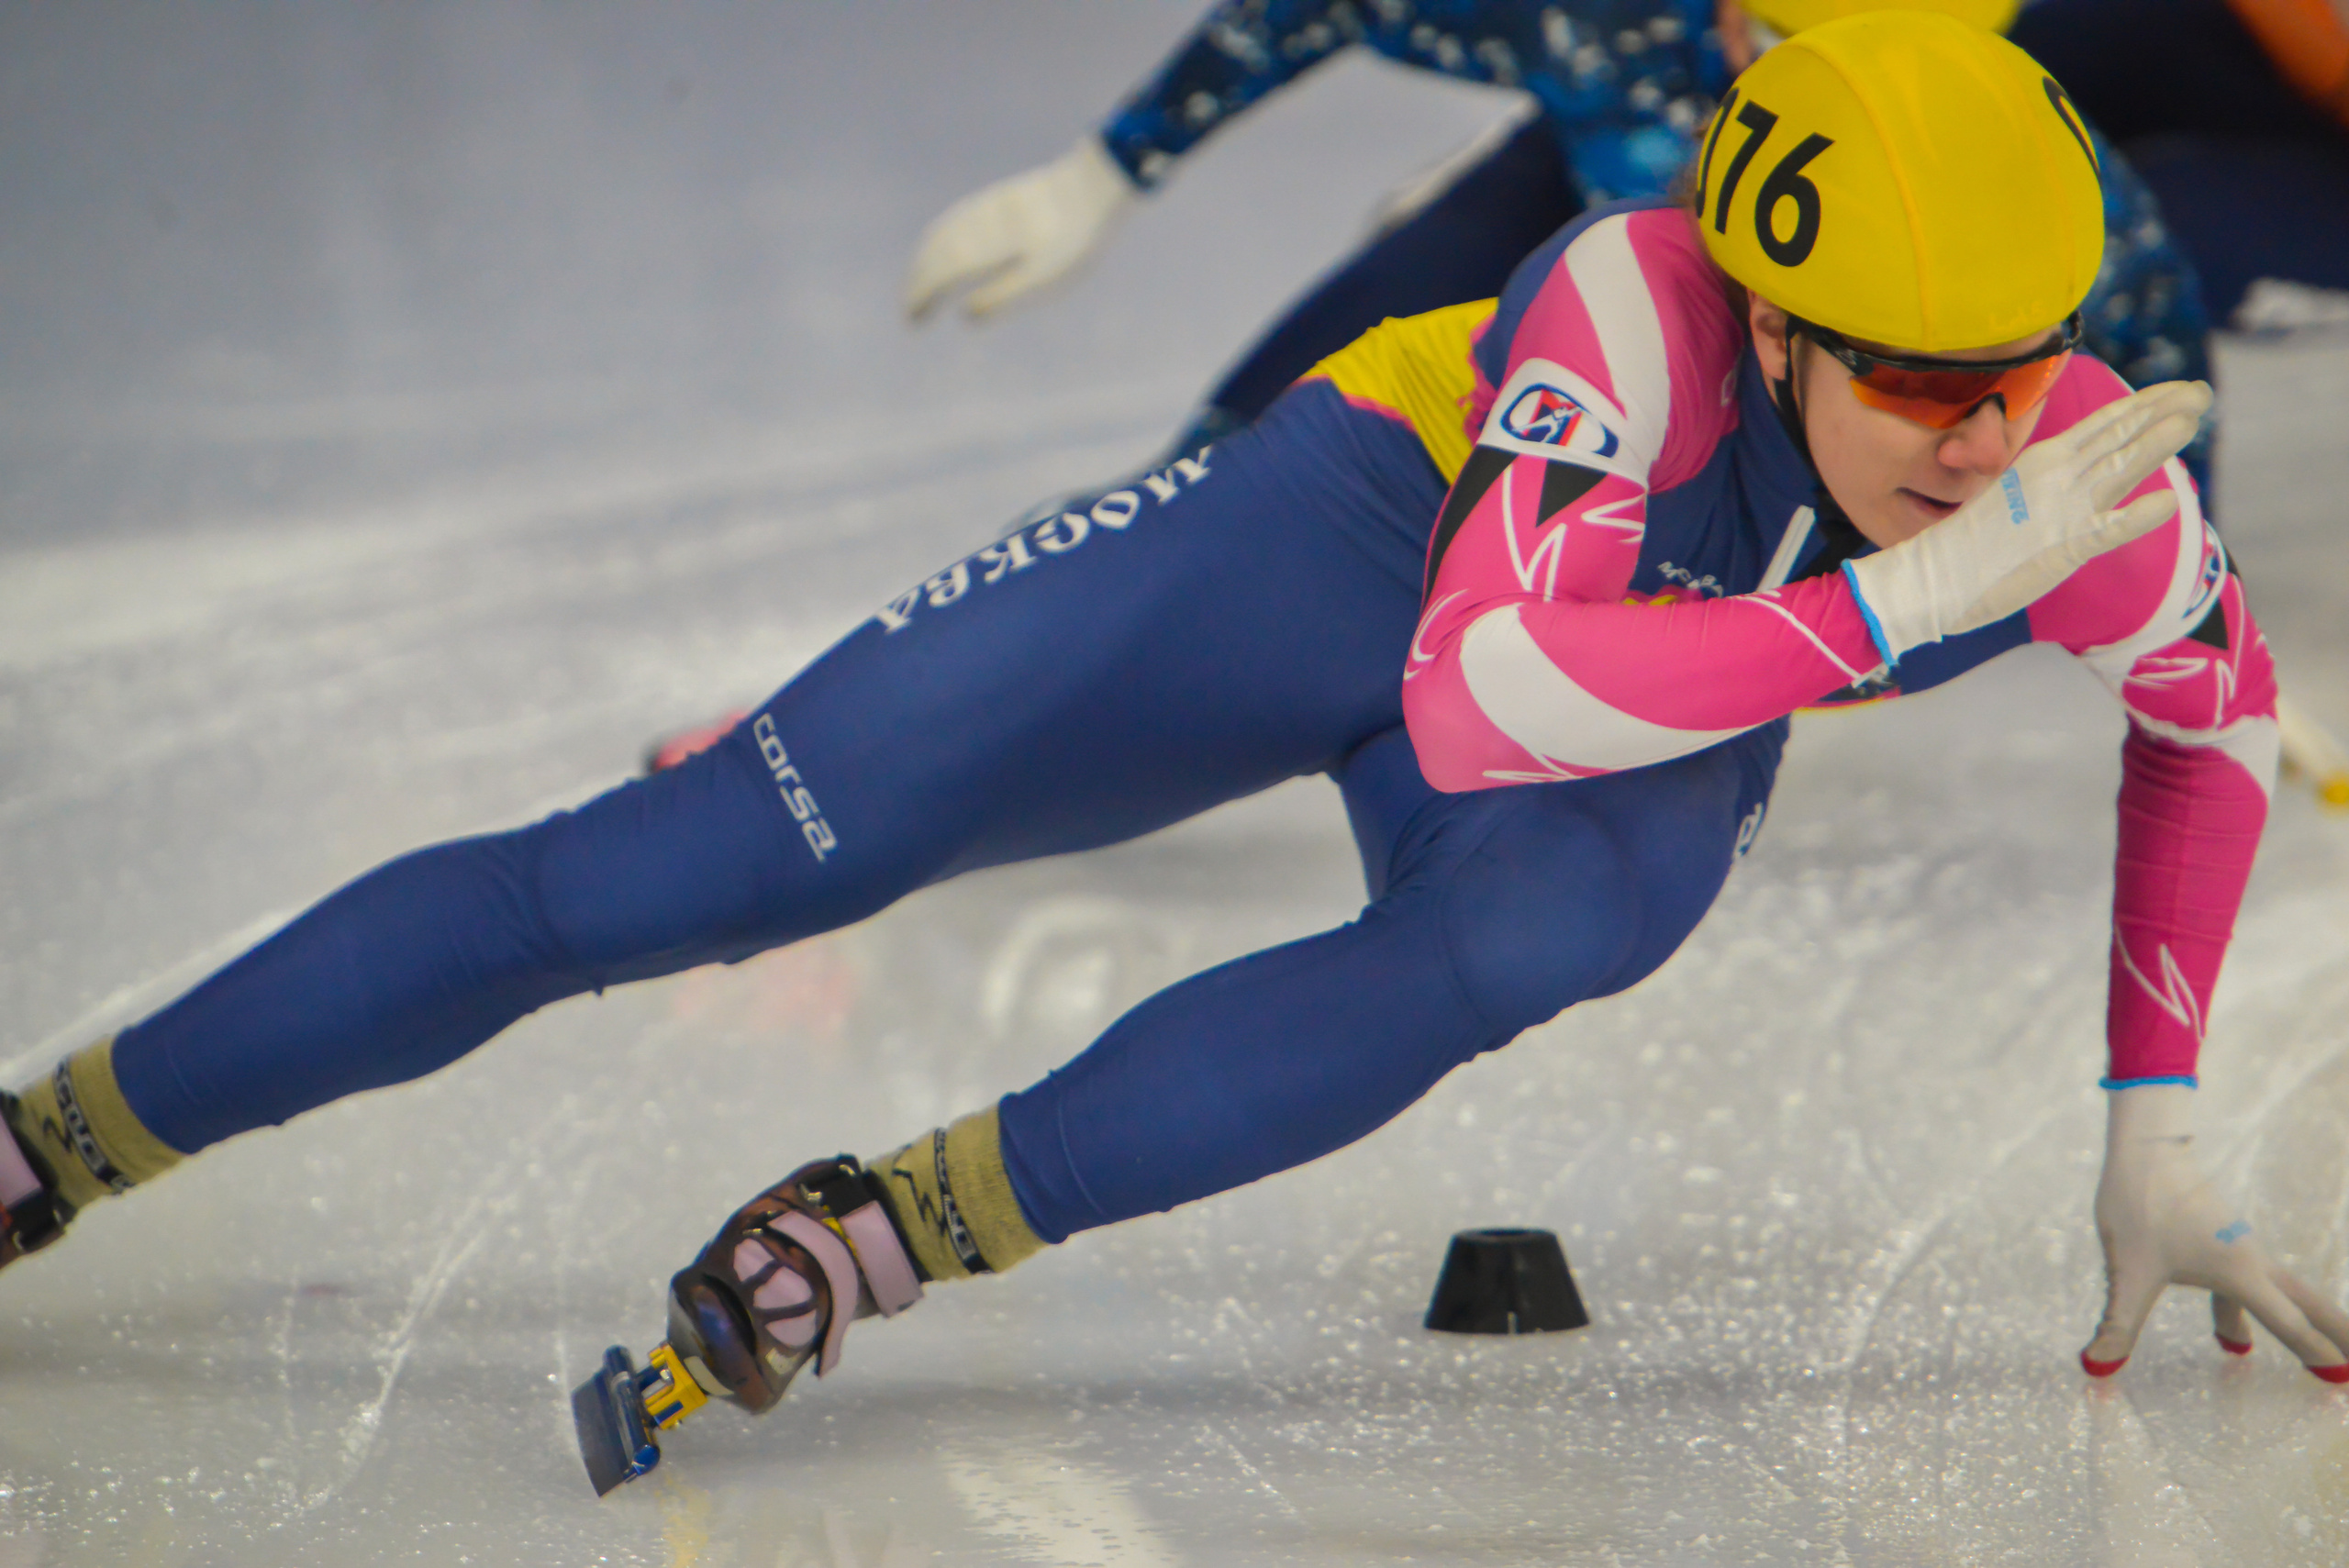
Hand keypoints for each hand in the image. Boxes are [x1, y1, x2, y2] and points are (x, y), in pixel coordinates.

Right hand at [904, 136, 1137, 321]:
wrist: (1091, 184)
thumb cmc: (1073, 239)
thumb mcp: (1044, 276)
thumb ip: (1002, 295)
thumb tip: (965, 317)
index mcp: (986, 245)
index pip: (940, 273)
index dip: (922, 296)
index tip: (912, 320)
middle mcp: (976, 224)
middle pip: (934, 255)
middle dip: (917, 284)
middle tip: (911, 314)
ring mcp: (983, 209)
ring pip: (940, 235)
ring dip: (923, 263)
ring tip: (918, 286)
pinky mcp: (994, 201)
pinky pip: (952, 222)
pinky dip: (936, 241)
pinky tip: (939, 250)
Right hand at [1844, 379, 2211, 662]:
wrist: (1933, 578)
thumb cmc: (1968, 545)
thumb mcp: (2011, 498)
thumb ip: (2046, 485)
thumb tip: (2069, 475)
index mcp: (2044, 461)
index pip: (2103, 424)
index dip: (2145, 404)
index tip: (2177, 390)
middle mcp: (2057, 475)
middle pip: (2120, 434)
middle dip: (2165, 410)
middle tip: (2202, 392)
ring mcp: (2061, 508)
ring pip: (2121, 466)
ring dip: (2158, 441)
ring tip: (2192, 419)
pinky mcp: (2062, 545)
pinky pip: (2109, 528)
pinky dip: (2138, 516)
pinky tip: (2166, 502)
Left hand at [2081, 1083, 2348, 1380]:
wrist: (2145, 1148)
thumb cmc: (2138, 1205)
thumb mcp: (2127, 1272)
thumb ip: (2118, 1324)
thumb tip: (2095, 1366)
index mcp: (2240, 1273)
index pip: (2290, 1324)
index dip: (2318, 1354)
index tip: (2344, 1382)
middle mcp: (2252, 1263)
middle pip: (2309, 1307)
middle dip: (2341, 1336)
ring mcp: (2241, 1252)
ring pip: (2285, 1297)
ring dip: (2306, 1327)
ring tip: (2322, 1364)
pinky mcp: (2223, 1245)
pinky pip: (2250, 1290)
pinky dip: (2256, 1317)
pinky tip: (2230, 1339)